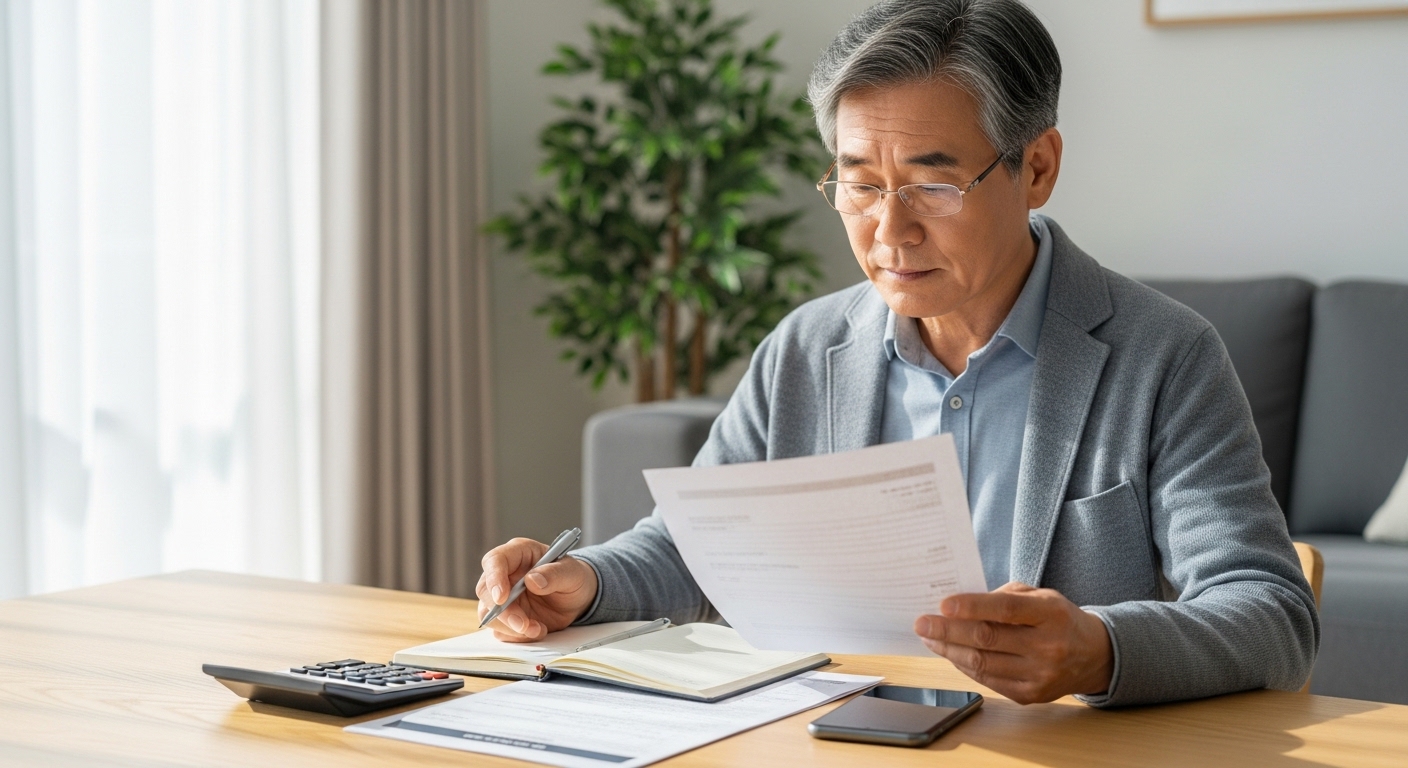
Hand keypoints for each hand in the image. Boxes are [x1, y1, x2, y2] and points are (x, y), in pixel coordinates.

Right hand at [476, 537, 598, 642]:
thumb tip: (532, 580)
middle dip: (503, 611)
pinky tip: (538, 630)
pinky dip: (518, 636)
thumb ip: (554, 574)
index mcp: (518, 553)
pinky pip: (501, 630)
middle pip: (485, 591)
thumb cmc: (573, 577)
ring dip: (511, 627)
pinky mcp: (506, 617)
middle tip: (523, 623)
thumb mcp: (572, 572)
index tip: (501, 598)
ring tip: (538, 629)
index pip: (494, 560)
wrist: (577, 598)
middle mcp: (505, 574)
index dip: (494, 578)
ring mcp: (503, 597)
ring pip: (489, 614)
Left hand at [914, 582, 1113, 703]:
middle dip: (948, 631)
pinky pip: (988, 681)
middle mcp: (1048, 647)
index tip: (943, 604)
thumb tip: (961, 606)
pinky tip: (951, 654)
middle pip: (988, 640)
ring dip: (949, 651)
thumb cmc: (1058, 618)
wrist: (1094, 656)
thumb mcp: (1040, 595)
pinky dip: (965, 666)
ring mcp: (1040, 675)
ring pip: (983, 664)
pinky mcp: (1031, 695)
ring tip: (930, 639)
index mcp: (1051, 614)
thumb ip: (1004, 596)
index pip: (1007, 610)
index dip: (972, 607)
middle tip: (922, 623)